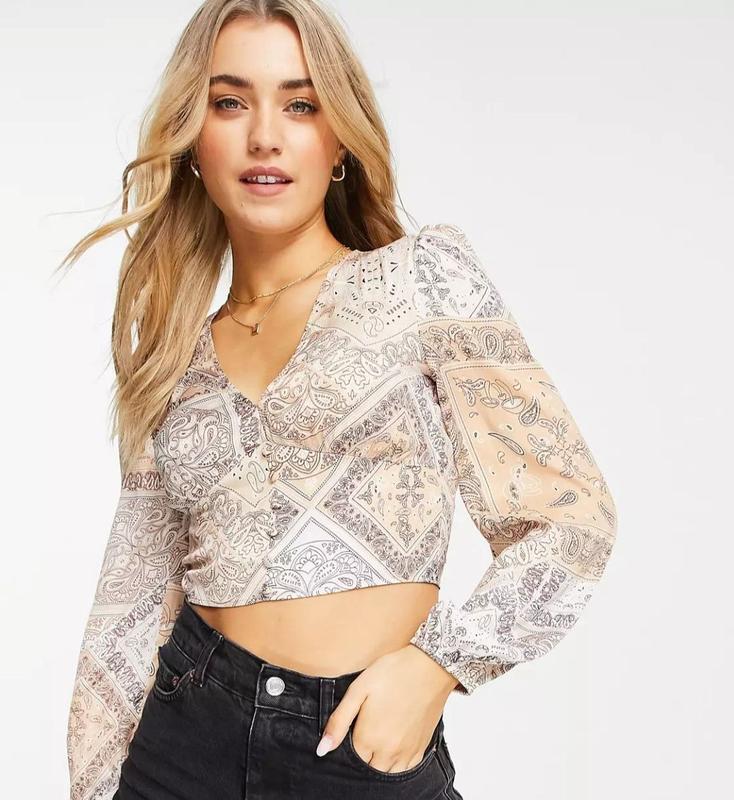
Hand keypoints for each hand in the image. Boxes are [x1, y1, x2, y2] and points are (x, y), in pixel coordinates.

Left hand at [315, 644, 457, 772]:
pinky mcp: (421, 748)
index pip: (350, 759)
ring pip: (386, 772)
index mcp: (368, 739)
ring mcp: (406, 753)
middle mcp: (388, 752)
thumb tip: (322, 749)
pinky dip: (397, 763)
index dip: (348, 745)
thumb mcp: (358, 690)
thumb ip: (339, 721)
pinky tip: (395, 744)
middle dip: (363, 755)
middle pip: (368, 769)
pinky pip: (405, 770)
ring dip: (379, 762)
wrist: (429, 666)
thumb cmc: (393, 673)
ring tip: (379, 738)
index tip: (353, 729)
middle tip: (367, 730)